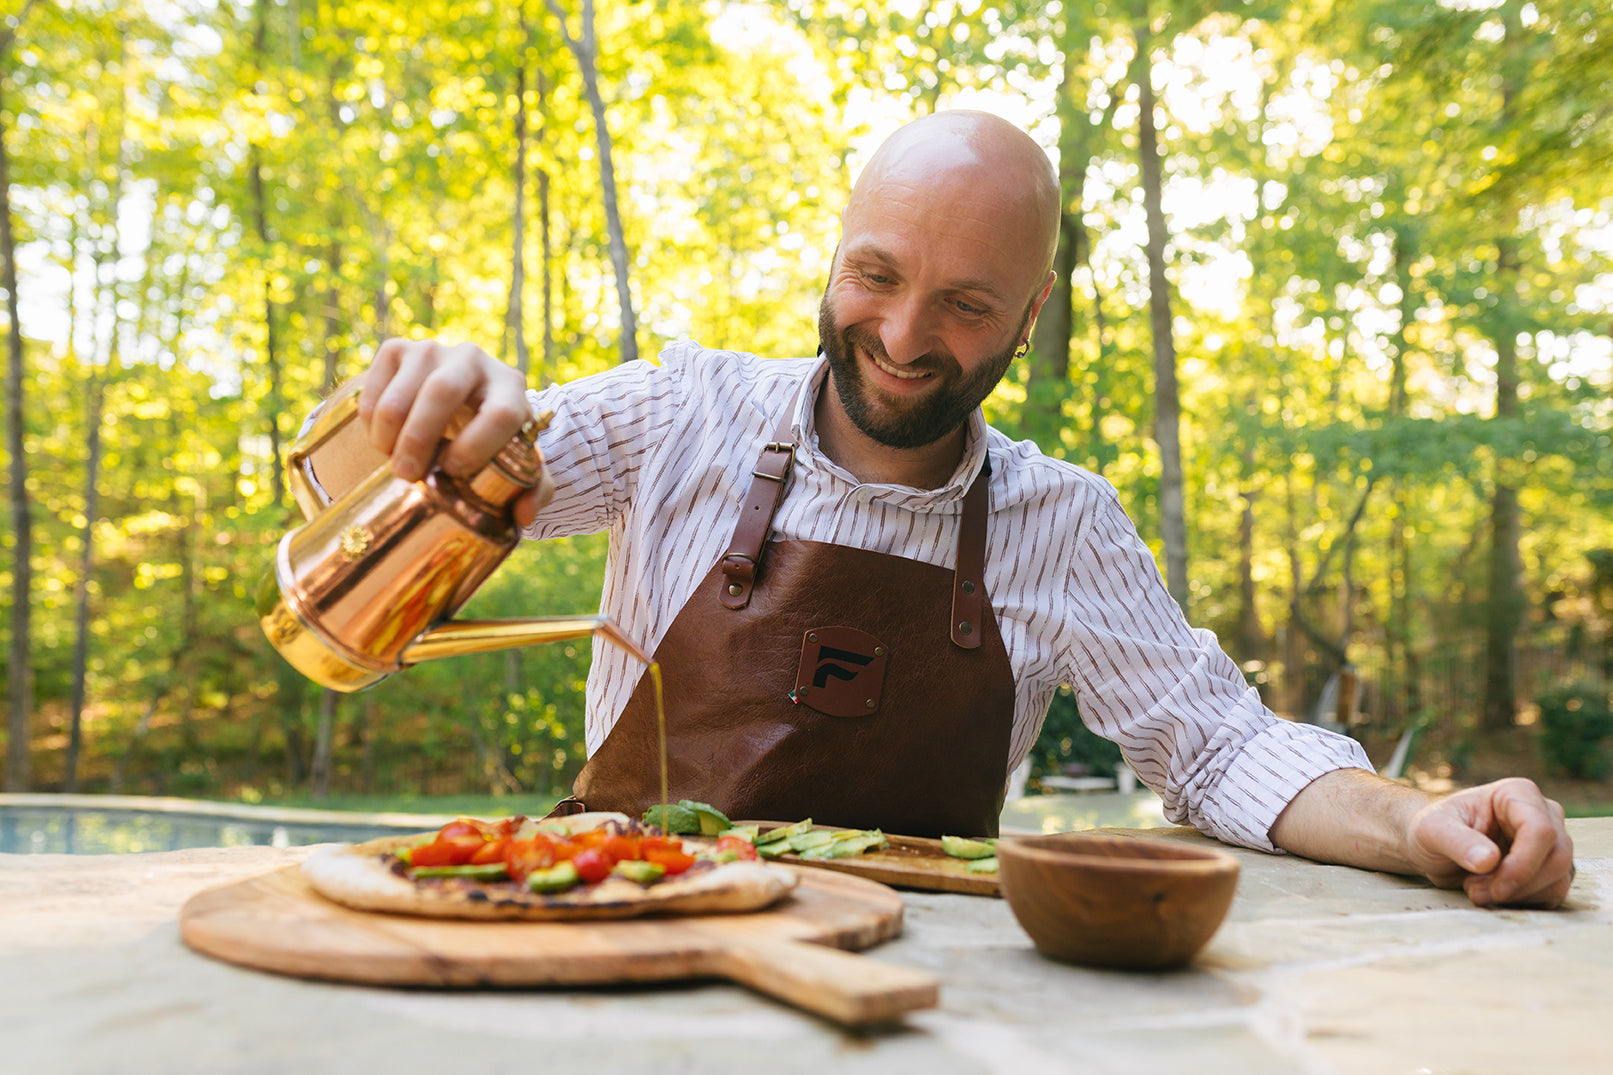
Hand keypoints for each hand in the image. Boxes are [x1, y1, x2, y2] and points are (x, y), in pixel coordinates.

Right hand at [359, 339, 549, 525]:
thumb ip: (533, 490)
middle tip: (407, 474)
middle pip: (443, 391)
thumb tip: (523, 516)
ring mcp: (433, 350)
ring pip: (403, 392)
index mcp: (510, 387)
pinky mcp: (397, 350)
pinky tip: (384, 440)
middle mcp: (474, 360)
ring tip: (393, 461)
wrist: (461, 402)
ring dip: (390, 434)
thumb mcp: (518, 462)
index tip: (452, 471)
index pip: (501, 412)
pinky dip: (372, 421)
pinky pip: (376, 386)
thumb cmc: (492, 439)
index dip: (476, 446)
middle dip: (419, 438)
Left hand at [1405, 777, 1574, 908]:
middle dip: (1518, 885)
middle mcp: (1543, 814)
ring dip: (1517, 895)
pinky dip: (1522, 901)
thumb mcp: (1431, 830)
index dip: (1523, 864)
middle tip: (1476, 892)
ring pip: (1557, 879)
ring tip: (1476, 890)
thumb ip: (1457, 841)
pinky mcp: (1550, 868)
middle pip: (1557, 858)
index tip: (1496, 888)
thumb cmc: (1432, 830)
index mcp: (1517, 793)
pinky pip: (1552, 893)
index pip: (1541, 831)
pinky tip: (1492, 894)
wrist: (1434, 847)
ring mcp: (1551, 842)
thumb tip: (1489, 860)